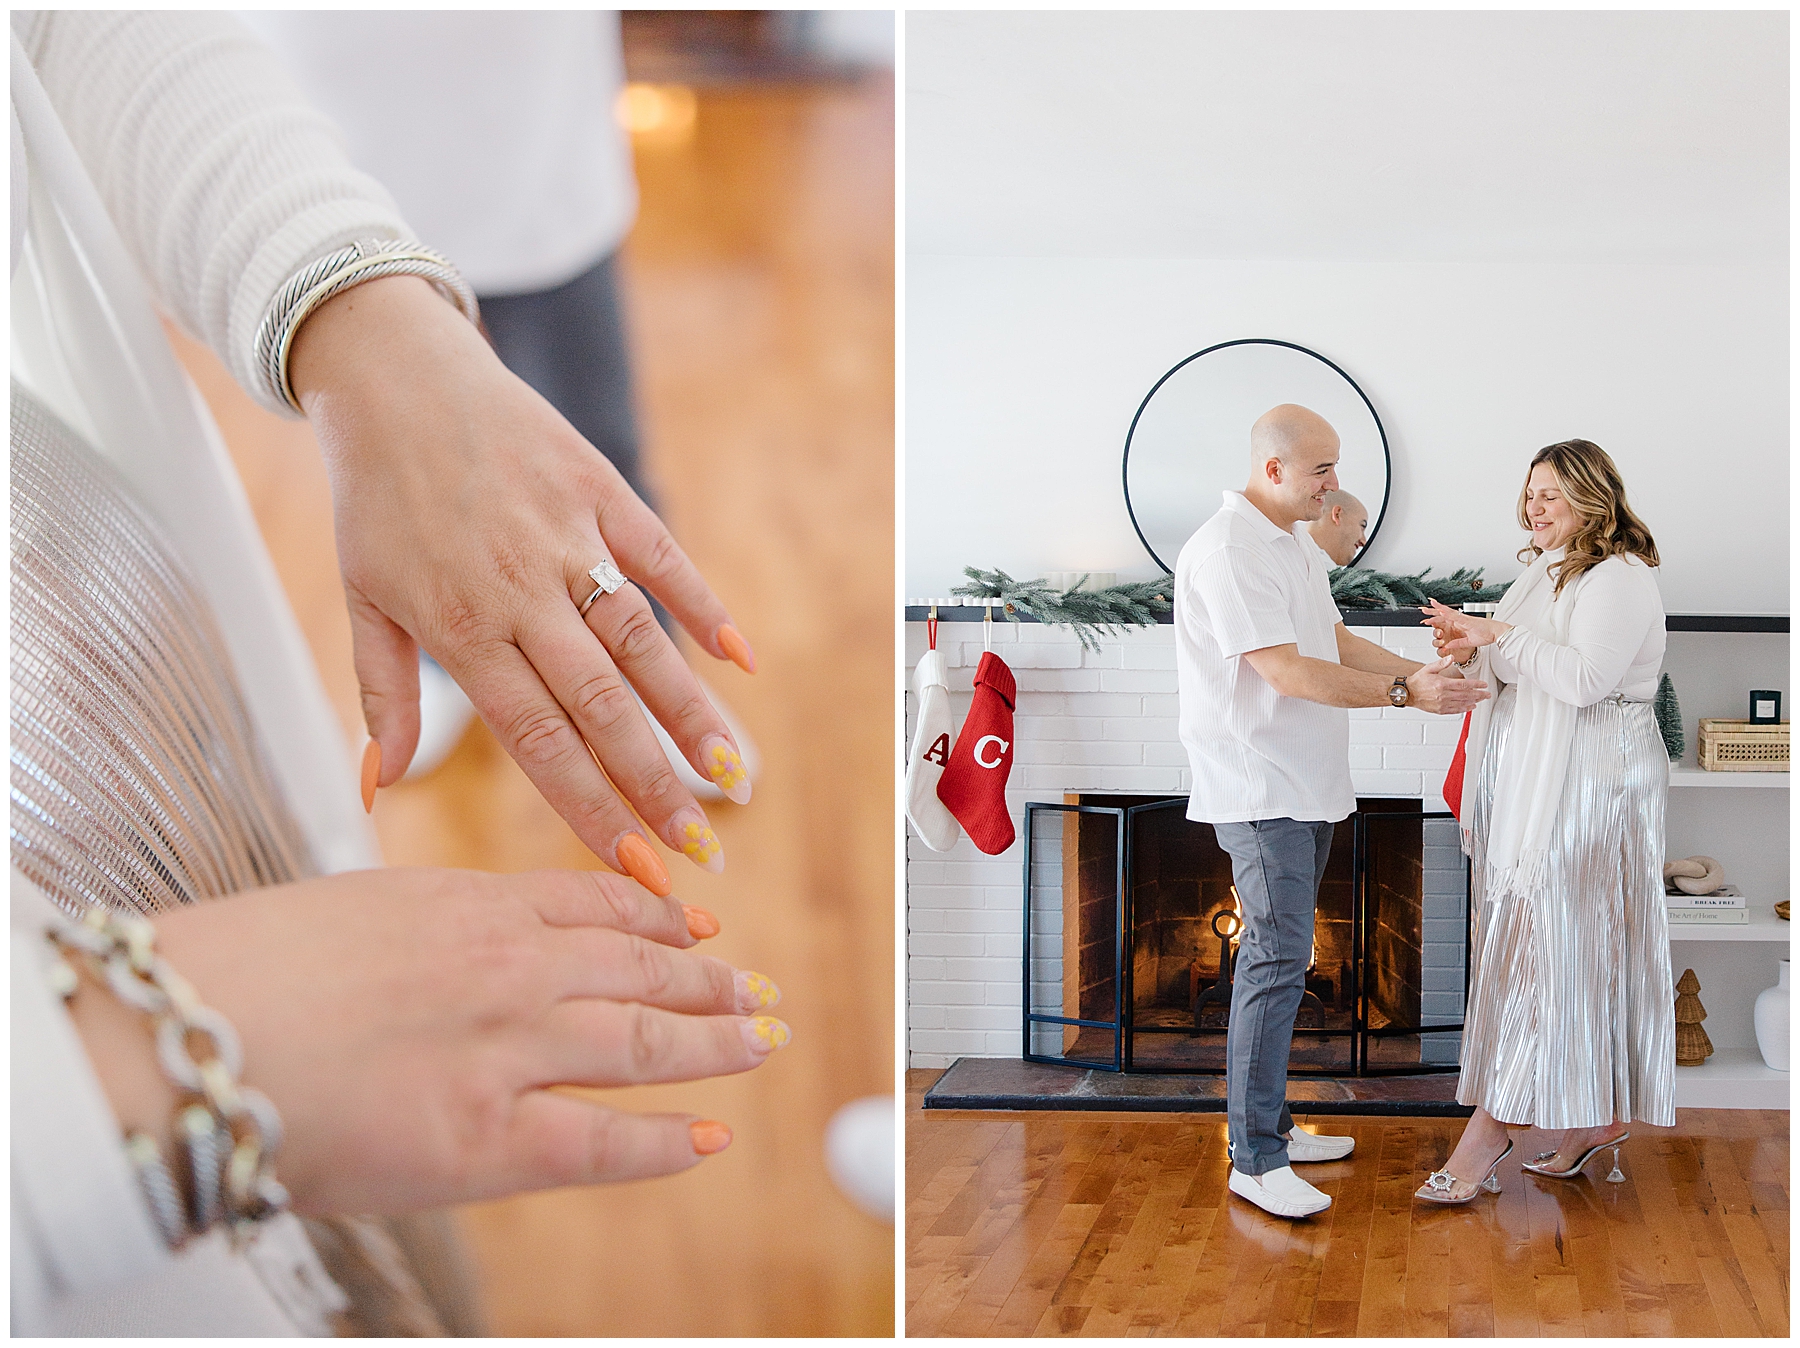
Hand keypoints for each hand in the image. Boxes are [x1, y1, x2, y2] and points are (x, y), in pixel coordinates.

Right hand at [66, 869, 788, 1215]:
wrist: (185, 1033)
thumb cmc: (243, 973)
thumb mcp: (353, 909)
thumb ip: (426, 925)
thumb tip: (452, 943)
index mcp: (470, 903)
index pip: (595, 905)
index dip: (658, 921)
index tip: (696, 929)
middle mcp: (511, 968)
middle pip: (640, 970)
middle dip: (706, 983)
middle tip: (751, 989)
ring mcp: (510, 1050)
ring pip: (645, 1044)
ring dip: (712, 1045)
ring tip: (756, 1044)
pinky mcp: (489, 1138)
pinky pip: (604, 1142)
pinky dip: (665, 1142)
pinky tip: (707, 1138)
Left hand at [288, 277, 754, 891]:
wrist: (395, 375)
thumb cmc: (376, 498)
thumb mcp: (361, 598)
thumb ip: (383, 695)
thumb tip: (378, 788)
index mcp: (461, 627)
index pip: (537, 739)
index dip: (590, 807)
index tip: (635, 865)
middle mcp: (519, 589)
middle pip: (601, 703)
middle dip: (655, 782)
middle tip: (702, 846)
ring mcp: (566, 537)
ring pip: (641, 640)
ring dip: (692, 711)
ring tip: (737, 774)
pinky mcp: (597, 489)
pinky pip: (660, 555)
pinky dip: (703, 604)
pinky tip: (742, 659)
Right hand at [1404, 656, 1491, 714]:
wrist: (1407, 694)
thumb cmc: (1417, 681)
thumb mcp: (1428, 669)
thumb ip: (1441, 664)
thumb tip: (1451, 658)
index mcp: (1442, 684)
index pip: (1463, 684)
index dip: (1476, 684)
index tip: (1484, 684)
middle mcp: (1443, 695)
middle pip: (1466, 695)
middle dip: (1479, 694)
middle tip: (1487, 694)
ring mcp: (1442, 703)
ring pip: (1462, 703)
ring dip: (1474, 701)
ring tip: (1482, 699)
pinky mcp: (1440, 710)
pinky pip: (1455, 710)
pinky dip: (1464, 709)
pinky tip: (1470, 707)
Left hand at [1420, 598, 1509, 660]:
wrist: (1496, 632)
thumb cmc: (1486, 635)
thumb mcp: (1468, 642)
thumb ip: (1457, 643)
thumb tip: (1448, 646)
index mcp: (1460, 624)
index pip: (1445, 620)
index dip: (1435, 619)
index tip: (1426, 620)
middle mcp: (1460, 619)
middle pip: (1443, 614)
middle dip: (1432, 611)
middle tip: (1422, 609)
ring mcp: (1462, 619)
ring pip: (1446, 613)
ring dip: (1436, 610)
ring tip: (1426, 608)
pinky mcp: (1466, 620)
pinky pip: (1455, 616)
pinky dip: (1447, 613)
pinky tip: (1439, 610)